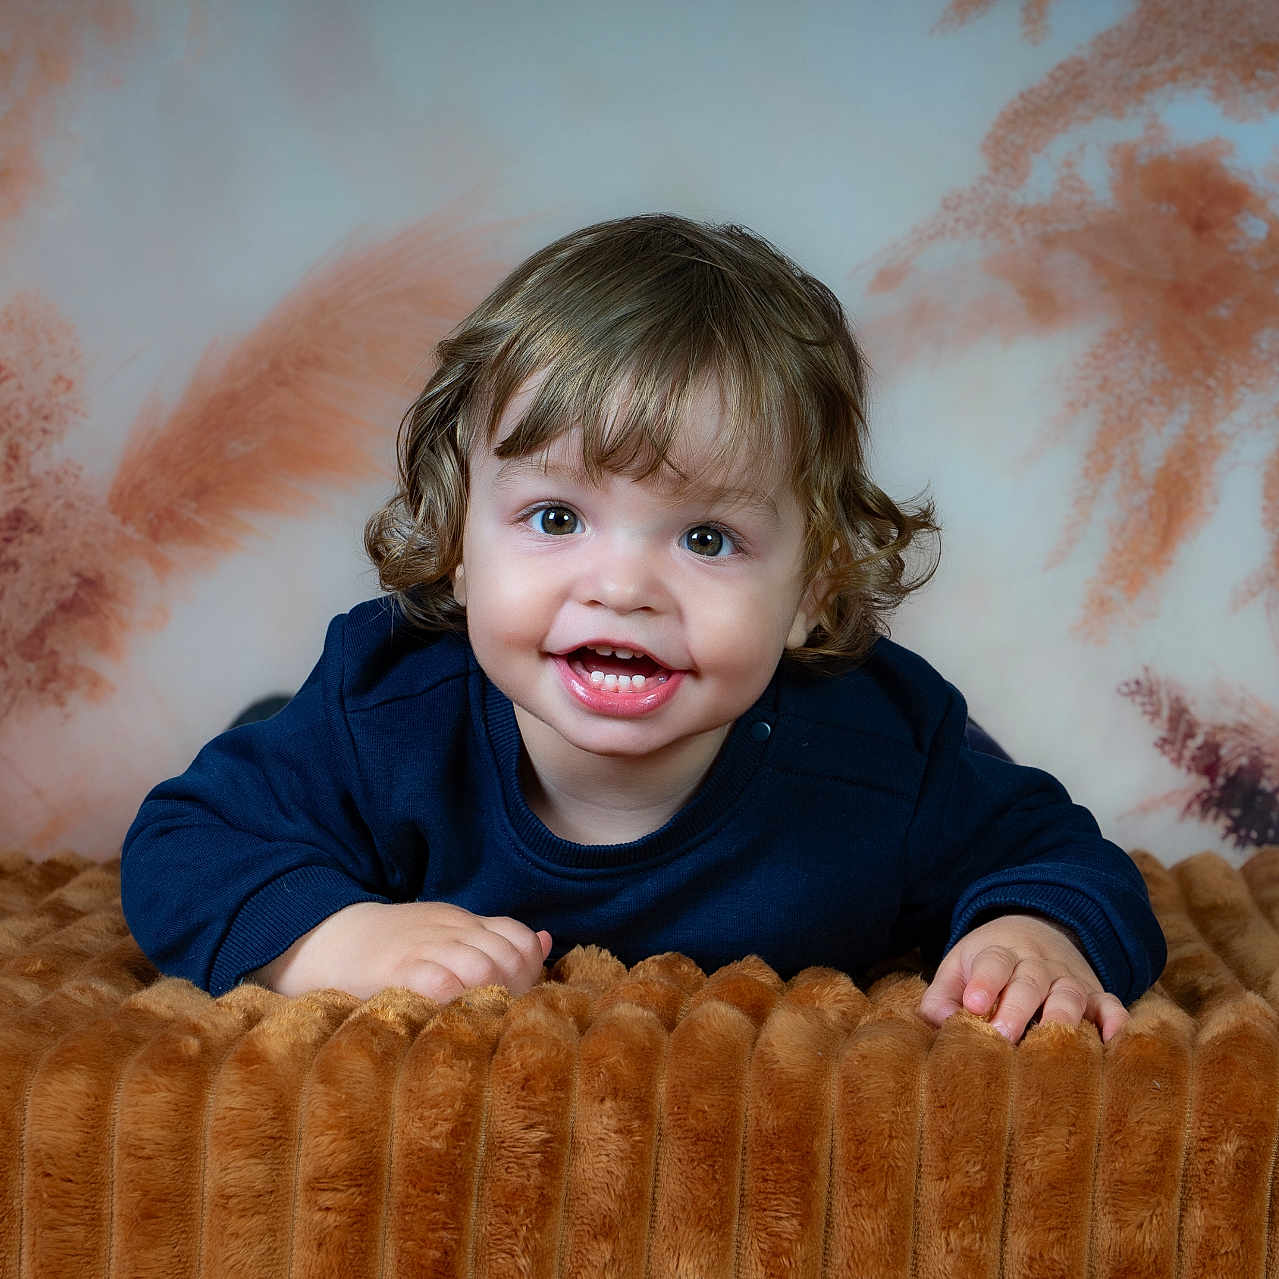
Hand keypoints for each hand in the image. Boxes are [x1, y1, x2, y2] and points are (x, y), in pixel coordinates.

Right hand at [250, 900, 551, 1002]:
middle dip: (516, 991)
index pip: (516, 935)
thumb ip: (493, 939)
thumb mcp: (445, 931)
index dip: (529, 969)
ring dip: (492, 998)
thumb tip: (547, 940)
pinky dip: (456, 1002)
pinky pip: (439, 982)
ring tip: (487, 1029)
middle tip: (507, 1024)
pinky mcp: (395, 972)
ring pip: (480, 967)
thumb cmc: (391, 947)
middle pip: (505, 955)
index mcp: (461, 922)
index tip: (524, 1000)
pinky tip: (457, 1022)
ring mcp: (422, 949)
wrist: (324, 937)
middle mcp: (448, 930)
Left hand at [918, 912, 1129, 1042]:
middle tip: (1002, 1036)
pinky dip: (1115, 1020)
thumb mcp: (958, 968)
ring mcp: (1068, 979)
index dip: (985, 982)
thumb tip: (940, 1025)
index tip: (973, 1005)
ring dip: (1062, 1016)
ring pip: (1069, 993)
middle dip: (1017, 1009)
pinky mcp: (1095, 994)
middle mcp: (1036, 964)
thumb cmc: (987, 963)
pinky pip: (1111, 1004)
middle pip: (1029, 982)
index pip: (993, 963)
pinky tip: (1111, 1041)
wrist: (1035, 930)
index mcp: (999, 953)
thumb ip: (942, 996)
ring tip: (1051, 1042)